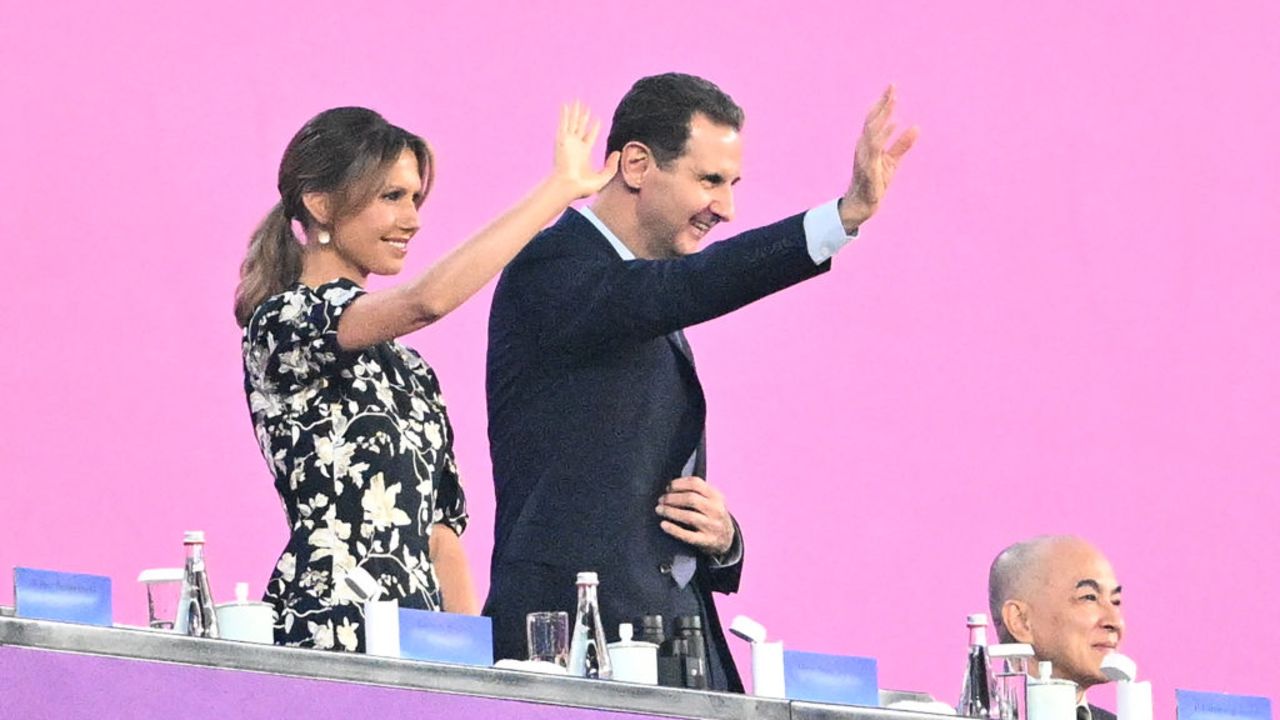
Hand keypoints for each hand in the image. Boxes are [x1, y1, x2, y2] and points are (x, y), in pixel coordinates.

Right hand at [553, 101, 621, 199]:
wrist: (568, 186)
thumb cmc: (582, 187)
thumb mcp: (603, 177)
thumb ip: (611, 166)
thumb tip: (618, 152)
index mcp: (583, 154)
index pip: (590, 136)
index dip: (594, 127)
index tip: (597, 119)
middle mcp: (575, 146)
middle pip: (580, 126)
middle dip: (583, 116)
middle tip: (586, 106)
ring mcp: (568, 142)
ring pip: (572, 122)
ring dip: (575, 111)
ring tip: (577, 100)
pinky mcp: (562, 139)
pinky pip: (564, 122)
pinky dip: (564, 113)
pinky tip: (566, 104)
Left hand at [656, 476, 735, 555]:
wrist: (727, 540)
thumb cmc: (712, 515)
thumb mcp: (711, 500)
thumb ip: (697, 491)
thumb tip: (669, 487)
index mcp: (716, 496)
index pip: (696, 483)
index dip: (678, 484)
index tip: (667, 487)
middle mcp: (716, 510)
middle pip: (691, 499)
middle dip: (672, 498)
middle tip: (661, 500)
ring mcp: (712, 526)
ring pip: (689, 516)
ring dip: (670, 511)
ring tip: (659, 509)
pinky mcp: (706, 541)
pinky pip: (687, 535)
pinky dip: (673, 529)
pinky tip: (663, 524)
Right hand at [840, 85, 918, 231]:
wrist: (864, 203)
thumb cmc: (876, 181)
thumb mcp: (892, 161)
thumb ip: (902, 144)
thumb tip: (916, 127)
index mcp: (867, 142)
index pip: (874, 118)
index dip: (883, 102)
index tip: (892, 87)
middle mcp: (863, 146)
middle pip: (872, 119)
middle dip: (882, 103)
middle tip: (892, 86)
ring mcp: (864, 155)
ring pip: (873, 129)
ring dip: (883, 114)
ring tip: (893, 100)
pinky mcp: (868, 166)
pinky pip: (876, 147)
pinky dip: (884, 134)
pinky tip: (894, 123)